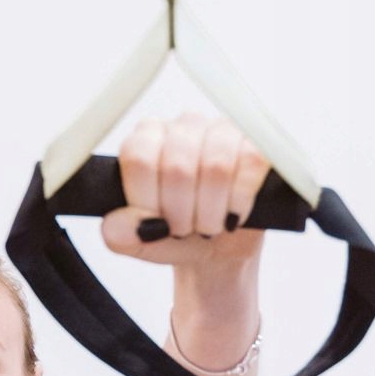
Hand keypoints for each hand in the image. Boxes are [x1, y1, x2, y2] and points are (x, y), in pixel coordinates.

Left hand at [101, 113, 269, 268]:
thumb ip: (123, 236)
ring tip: (208, 226)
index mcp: (145, 140)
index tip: (155, 224)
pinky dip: (240, 201)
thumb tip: (117, 226)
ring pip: (216, 166)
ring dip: (211, 213)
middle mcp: (182, 126)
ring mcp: (222, 130)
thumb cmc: (178, 236)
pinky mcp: (257, 143)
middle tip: (184, 231)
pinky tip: (233, 216)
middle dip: (182, 215)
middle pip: (178, 166)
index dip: (148, 201)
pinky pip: (251, 163)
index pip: (139, 157)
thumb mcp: (144, 244)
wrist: (220, 249)